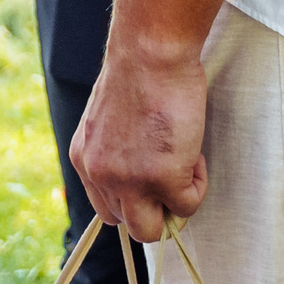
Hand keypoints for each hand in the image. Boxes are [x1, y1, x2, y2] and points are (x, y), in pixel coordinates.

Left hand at [69, 43, 209, 243]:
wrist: (150, 52)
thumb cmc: (138, 72)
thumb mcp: (110, 119)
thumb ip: (116, 149)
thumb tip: (141, 169)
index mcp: (85, 157)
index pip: (104, 206)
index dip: (134, 197)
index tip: (153, 176)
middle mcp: (100, 174)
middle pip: (126, 224)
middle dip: (154, 208)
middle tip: (174, 178)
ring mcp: (130, 181)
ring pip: (151, 231)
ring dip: (174, 205)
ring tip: (184, 165)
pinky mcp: (163, 180)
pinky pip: (188, 205)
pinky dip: (198, 184)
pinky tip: (193, 150)